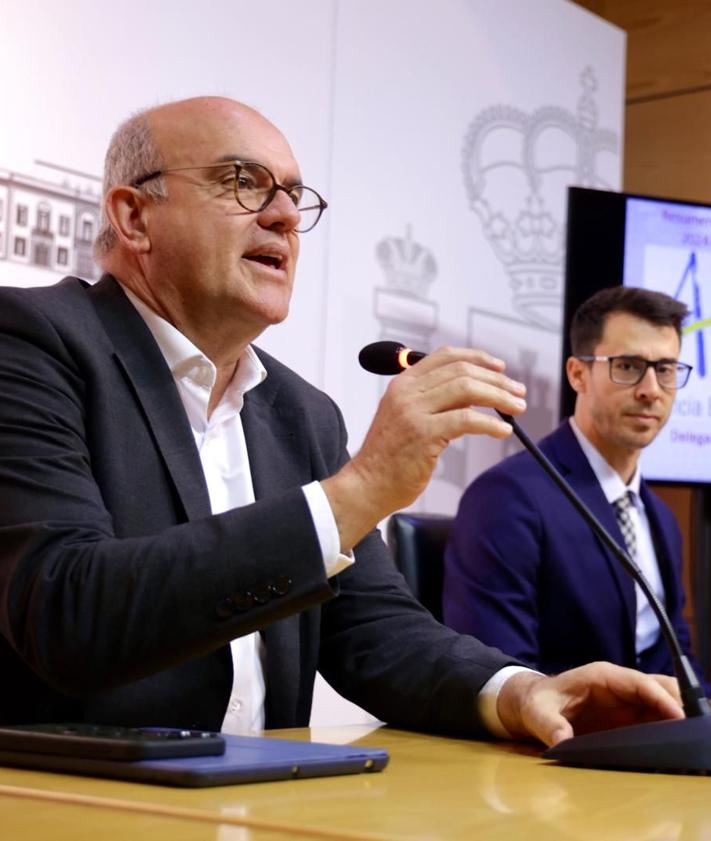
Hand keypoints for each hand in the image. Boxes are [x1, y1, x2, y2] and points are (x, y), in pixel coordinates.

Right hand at [322, 346, 526, 550]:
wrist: (367, 484)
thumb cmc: (389, 457)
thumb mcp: (405, 417)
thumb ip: (432, 400)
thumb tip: (472, 392)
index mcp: (403, 383)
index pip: (445, 356)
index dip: (477, 358)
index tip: (499, 369)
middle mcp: (407, 392)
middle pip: (462, 372)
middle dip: (497, 381)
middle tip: (518, 392)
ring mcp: (413, 411)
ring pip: (467, 390)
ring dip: (499, 398)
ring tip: (517, 408)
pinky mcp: (423, 433)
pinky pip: (466, 420)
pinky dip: (490, 424)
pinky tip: (503, 431)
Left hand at [496, 662, 683, 746]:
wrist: (533, 703)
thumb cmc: (537, 703)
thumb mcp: (537, 714)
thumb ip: (549, 726)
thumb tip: (561, 739)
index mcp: (601, 676)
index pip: (639, 682)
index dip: (661, 698)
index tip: (678, 717)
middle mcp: (619, 684)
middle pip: (659, 687)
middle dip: (677, 703)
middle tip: (690, 729)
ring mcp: (626, 699)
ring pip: (662, 700)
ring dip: (676, 715)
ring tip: (687, 737)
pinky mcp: (628, 715)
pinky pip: (656, 716)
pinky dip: (669, 726)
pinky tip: (676, 743)